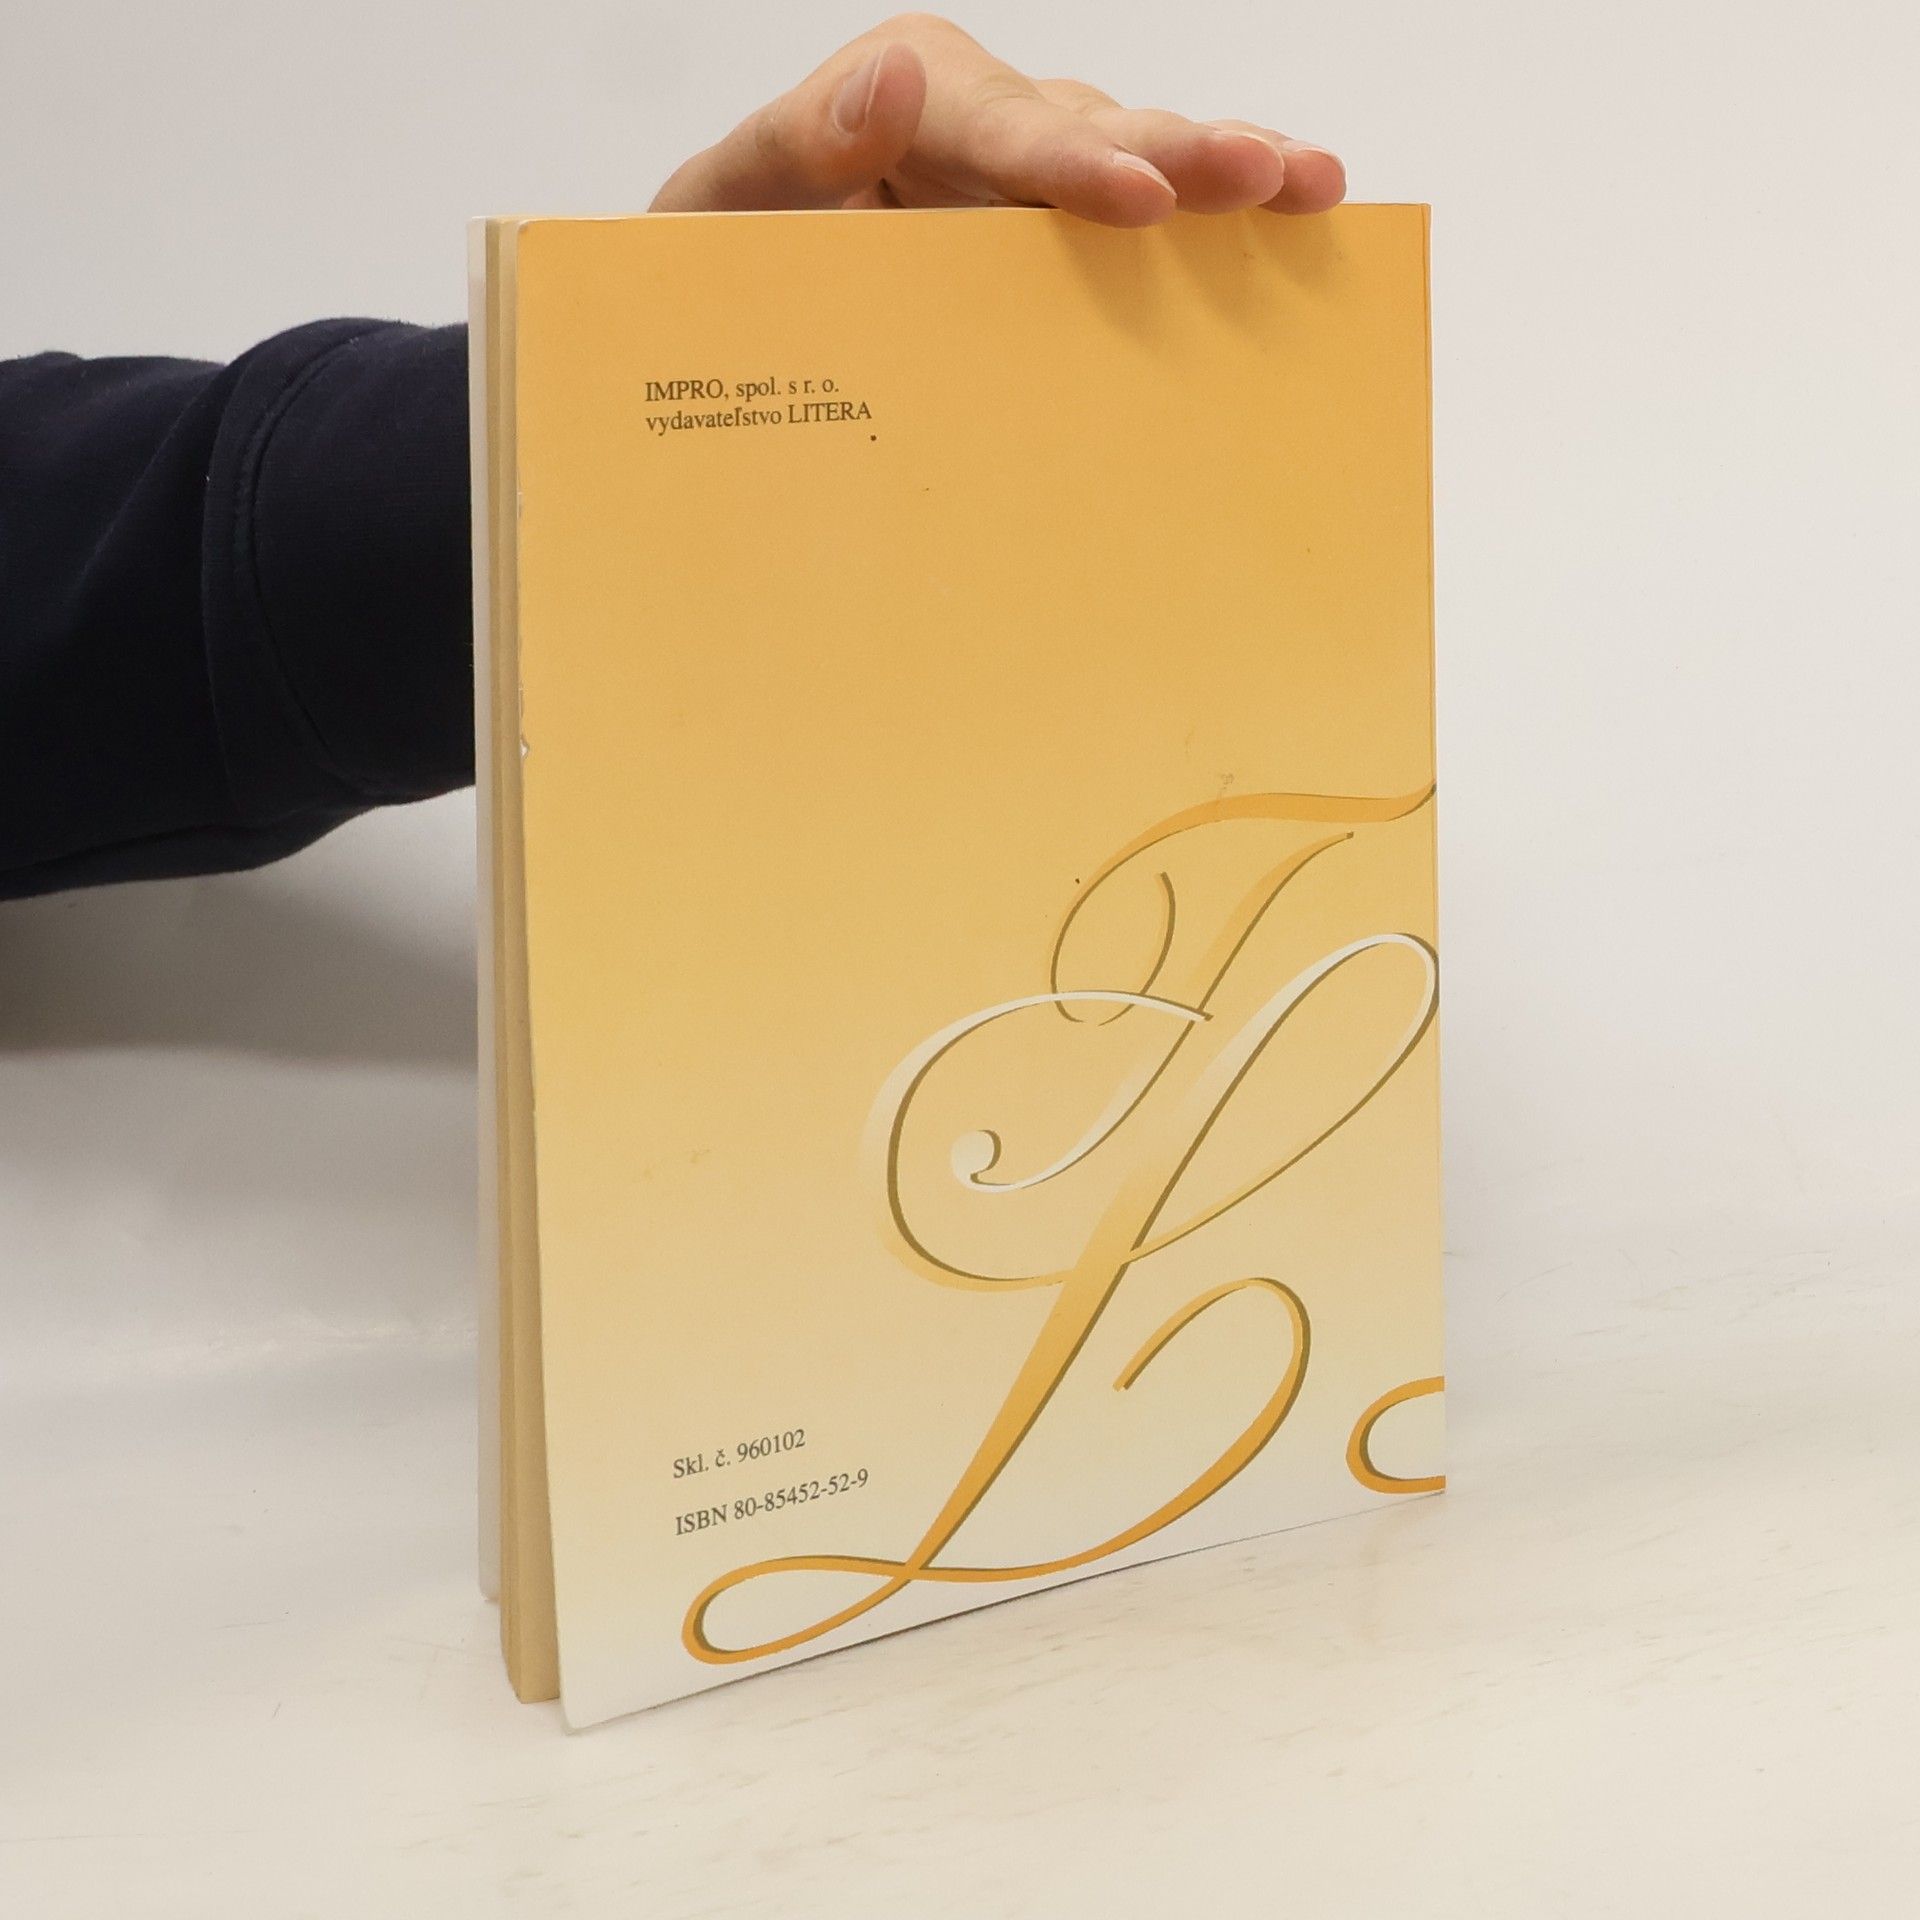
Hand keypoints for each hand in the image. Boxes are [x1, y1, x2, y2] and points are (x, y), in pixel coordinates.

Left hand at [651, 14, 1344, 226]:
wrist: (726, 338)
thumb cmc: (719, 258)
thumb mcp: (725, 203)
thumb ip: (799, 144)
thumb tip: (893, 85)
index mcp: (911, 92)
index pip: (1002, 124)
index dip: (1075, 160)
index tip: (1139, 196)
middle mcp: (988, 122)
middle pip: (1099, 128)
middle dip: (1186, 152)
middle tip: (1265, 175)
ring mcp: (1032, 184)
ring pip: (1142, 164)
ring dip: (1227, 179)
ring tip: (1311, 188)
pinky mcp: (1056, 242)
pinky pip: (1143, 236)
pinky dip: (1214, 235)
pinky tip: (1288, 232)